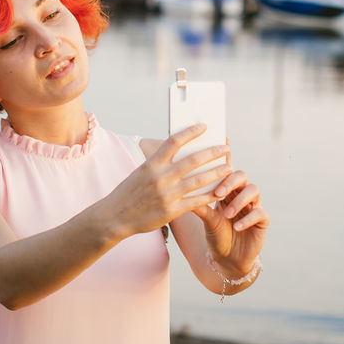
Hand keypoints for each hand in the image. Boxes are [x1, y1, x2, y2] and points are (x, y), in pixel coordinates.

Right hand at [102, 124, 232, 238]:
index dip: (191, 132)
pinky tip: (220, 191)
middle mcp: (160, 177)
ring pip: (199, 180)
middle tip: (226, 147)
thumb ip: (160, 163)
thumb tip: (182, 152)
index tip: (204, 126)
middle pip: (193, 160)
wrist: (114, 216)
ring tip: (229, 168)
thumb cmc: (129, 192)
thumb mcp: (141, 172)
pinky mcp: (172, 211)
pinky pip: (196, 202)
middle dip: (213, 152)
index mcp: (152, 163)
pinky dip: (210, 196)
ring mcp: (167, 195)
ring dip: (217, 173)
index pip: (174, 141)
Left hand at [192, 148, 267, 278]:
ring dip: (239, 201)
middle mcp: (241, 194)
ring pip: (253, 190)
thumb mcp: (205, 218)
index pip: (227, 169)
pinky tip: (237, 226)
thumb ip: (198, 203)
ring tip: (227, 213)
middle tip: (218, 192)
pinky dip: (247, 218)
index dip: (226, 154)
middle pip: (241, 175)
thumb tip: (181, 187)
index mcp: (227, 190)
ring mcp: (254, 206)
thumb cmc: (216, 235)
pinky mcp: (262, 220)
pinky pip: (260, 213)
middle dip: (230, 181)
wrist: (227, 260)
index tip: (223, 139)